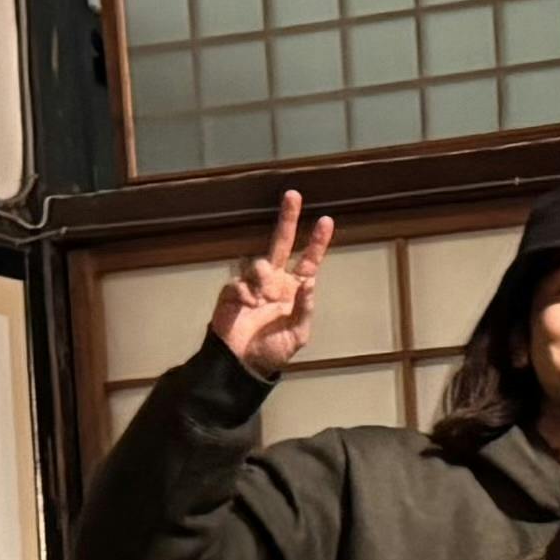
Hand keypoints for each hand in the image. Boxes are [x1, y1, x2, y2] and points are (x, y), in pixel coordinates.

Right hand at [212, 190, 333, 374]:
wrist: (242, 364)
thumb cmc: (273, 351)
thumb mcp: (298, 334)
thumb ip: (305, 309)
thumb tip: (310, 281)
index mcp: (294, 290)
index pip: (309, 261)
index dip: (317, 242)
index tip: (327, 220)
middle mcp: (275, 281)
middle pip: (281, 242)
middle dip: (287, 219)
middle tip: (293, 195)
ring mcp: (253, 284)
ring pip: (259, 263)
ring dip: (261, 276)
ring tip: (262, 300)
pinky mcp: (232, 291)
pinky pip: (238, 282)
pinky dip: (243, 293)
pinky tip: (246, 306)